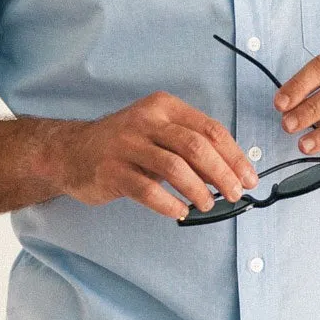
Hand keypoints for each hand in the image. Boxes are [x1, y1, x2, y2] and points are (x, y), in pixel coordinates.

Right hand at [46, 92, 259, 220]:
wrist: (71, 151)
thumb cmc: (124, 145)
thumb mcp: (158, 132)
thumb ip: (190, 147)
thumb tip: (230, 172)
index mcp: (164, 107)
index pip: (210, 129)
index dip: (234, 156)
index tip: (248, 177)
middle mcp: (146, 121)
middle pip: (196, 147)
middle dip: (222, 174)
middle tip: (235, 194)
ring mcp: (127, 145)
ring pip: (174, 167)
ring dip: (198, 190)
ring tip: (207, 205)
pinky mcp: (112, 170)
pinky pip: (147, 190)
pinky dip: (169, 204)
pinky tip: (180, 212)